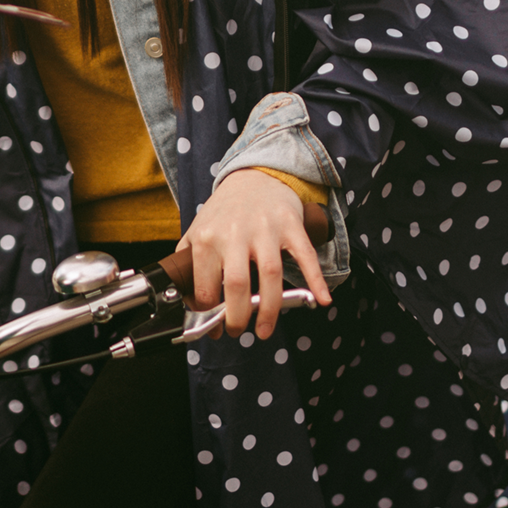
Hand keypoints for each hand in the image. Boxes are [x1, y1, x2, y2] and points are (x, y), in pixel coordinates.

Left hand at [178, 167, 331, 340]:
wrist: (253, 176)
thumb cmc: (224, 210)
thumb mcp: (197, 229)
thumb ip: (188, 260)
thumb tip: (187, 299)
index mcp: (207, 238)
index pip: (206, 286)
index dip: (209, 313)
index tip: (214, 325)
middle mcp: (235, 233)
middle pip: (237, 284)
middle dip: (238, 317)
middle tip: (237, 330)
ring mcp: (265, 229)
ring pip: (270, 275)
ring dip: (270, 309)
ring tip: (264, 330)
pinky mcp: (290, 225)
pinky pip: (305, 255)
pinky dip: (315, 279)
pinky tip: (321, 299)